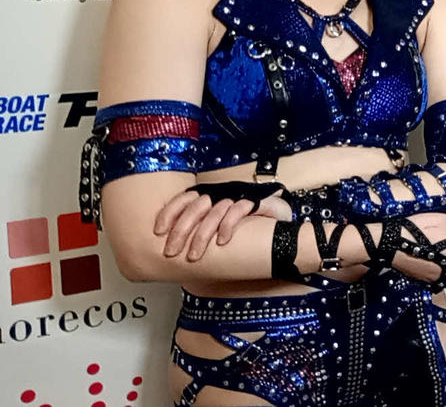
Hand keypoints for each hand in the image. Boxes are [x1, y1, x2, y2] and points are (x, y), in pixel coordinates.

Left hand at [156, 187, 293, 260]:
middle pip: (196, 206)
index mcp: (211, 198)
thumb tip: (172, 252)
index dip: (170, 211)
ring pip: (214, 210)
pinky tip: (222, 241)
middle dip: (181, 229)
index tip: (157, 230)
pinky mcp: (257, 202)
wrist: (283, 229)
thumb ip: (200, 236)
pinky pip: (238, 210)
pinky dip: (228, 226)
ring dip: (201, 234)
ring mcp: (240, 198)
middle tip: (172, 251)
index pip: (185, 198)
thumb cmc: (247, 233)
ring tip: (194, 255)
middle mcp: (223, 195)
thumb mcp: (218, 233)